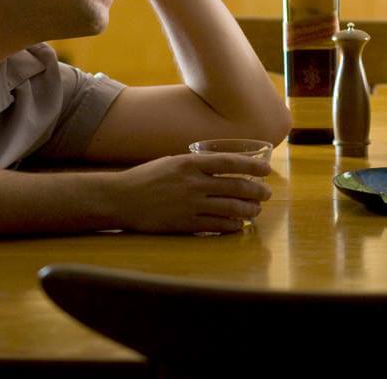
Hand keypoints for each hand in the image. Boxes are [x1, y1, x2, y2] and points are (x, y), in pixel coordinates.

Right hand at [108, 153, 271, 233]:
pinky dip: (232, 225)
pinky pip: (217, 225)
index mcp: (190, 162)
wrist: (120, 199)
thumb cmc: (145, 178)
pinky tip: (238, 225)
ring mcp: (190, 204)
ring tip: (256, 210)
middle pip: (236, 186)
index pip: (230, 162)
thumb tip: (221, 169)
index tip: (267, 170)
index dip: (252, 166)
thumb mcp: (171, 162)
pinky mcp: (185, 223)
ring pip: (230, 207)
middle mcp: (193, 182)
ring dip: (249, 210)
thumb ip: (196, 165)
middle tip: (267, 194)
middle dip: (256, 191)